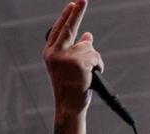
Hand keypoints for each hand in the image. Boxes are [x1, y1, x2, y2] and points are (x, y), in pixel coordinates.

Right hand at [43, 0, 102, 115]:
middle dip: (78, 12)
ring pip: (89, 47)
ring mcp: (66, 57)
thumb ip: (76, 50)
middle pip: (70, 27)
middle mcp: (55, 52)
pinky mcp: (79, 63)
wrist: (69, 106)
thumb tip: (87, 36)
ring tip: (88, 75)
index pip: (59, 29)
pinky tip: (92, 77)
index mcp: (50, 53)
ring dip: (94, 60)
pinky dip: (99, 66)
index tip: (73, 4)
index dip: (67, 16)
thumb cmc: (70, 88)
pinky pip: (96, 57)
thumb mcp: (70, 67)